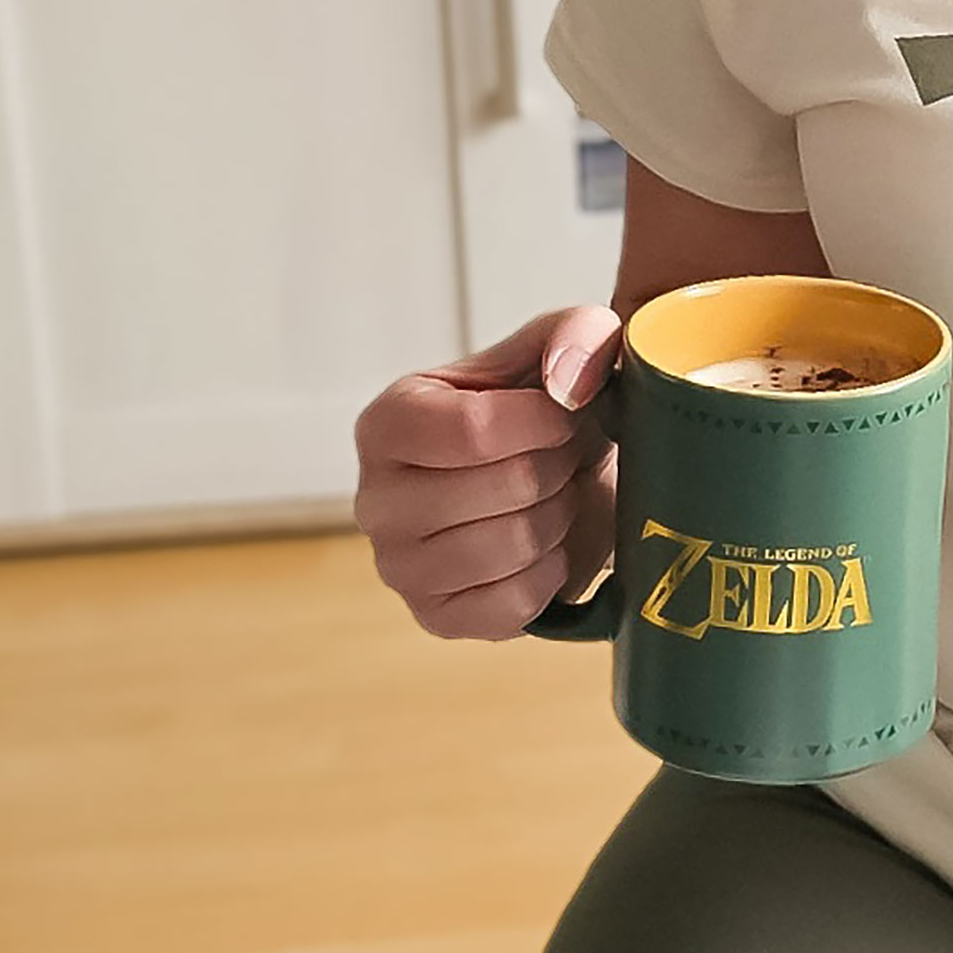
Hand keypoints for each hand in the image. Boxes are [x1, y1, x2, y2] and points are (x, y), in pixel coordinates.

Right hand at [352, 306, 623, 638]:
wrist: (569, 475)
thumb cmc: (553, 406)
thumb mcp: (570, 344)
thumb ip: (577, 334)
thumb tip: (566, 385)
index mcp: (388, 421)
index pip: (472, 430)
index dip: (544, 422)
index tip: (564, 414)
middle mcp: (375, 499)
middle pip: (507, 486)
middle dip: (559, 467)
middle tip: (558, 457)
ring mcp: (399, 568)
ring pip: (516, 546)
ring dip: (559, 517)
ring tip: (550, 496)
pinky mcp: (437, 619)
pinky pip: (516, 605)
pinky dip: (551, 573)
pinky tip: (543, 545)